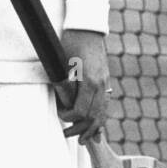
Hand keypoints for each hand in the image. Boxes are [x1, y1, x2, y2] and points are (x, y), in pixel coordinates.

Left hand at [58, 29, 109, 144]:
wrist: (86, 28)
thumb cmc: (70, 43)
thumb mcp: (62, 64)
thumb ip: (65, 86)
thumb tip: (63, 104)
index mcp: (89, 81)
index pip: (80, 111)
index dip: (69, 117)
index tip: (60, 115)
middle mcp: (100, 84)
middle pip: (93, 117)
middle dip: (80, 129)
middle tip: (68, 135)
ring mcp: (105, 82)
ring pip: (102, 113)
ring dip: (92, 128)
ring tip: (85, 139)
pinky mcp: (105, 80)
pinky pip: (105, 104)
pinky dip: (100, 118)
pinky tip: (96, 128)